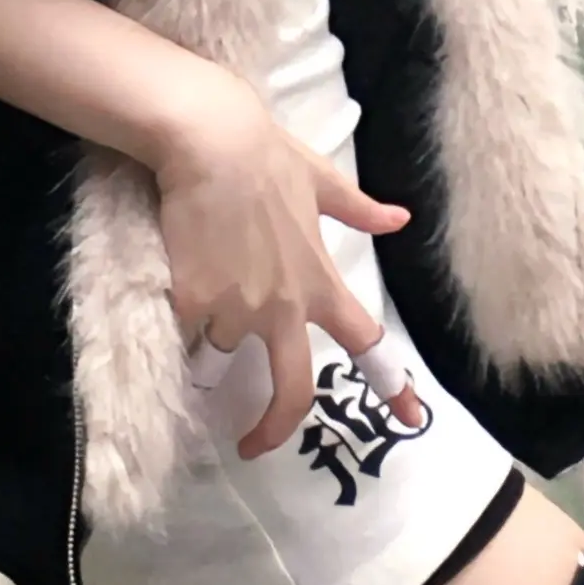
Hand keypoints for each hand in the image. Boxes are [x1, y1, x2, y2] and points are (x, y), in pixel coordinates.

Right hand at [151, 67, 425, 457]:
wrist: (211, 140)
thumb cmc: (265, 156)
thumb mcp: (320, 180)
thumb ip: (358, 209)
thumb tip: (399, 218)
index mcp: (319, 281)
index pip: (365, 343)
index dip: (392, 386)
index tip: (410, 420)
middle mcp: (283, 306)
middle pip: (293, 388)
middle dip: (275, 427)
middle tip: (255, 444)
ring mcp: (238, 309)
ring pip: (223, 350)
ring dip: (212, 337)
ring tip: (200, 286)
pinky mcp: (194, 303)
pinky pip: (185, 331)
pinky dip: (181, 320)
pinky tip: (174, 288)